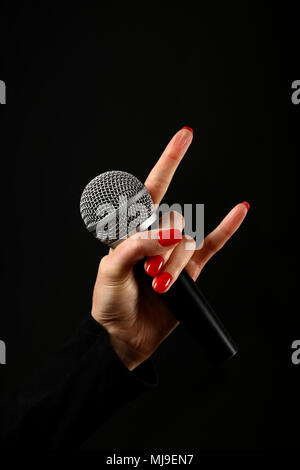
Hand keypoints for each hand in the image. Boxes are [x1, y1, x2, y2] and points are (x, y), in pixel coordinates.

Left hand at [91, 127, 248, 369]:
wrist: (124, 337)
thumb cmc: (110, 304)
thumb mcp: (111, 272)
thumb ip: (135, 248)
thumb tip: (165, 234)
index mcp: (131, 231)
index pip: (150, 190)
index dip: (169, 162)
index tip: (185, 136)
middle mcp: (154, 237)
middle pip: (174, 220)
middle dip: (163, 245)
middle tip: (148, 271)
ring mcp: (173, 253)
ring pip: (188, 241)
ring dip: (175, 262)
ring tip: (159, 285)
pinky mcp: (190, 271)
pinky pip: (214, 246)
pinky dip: (227, 228)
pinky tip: (239, 210)